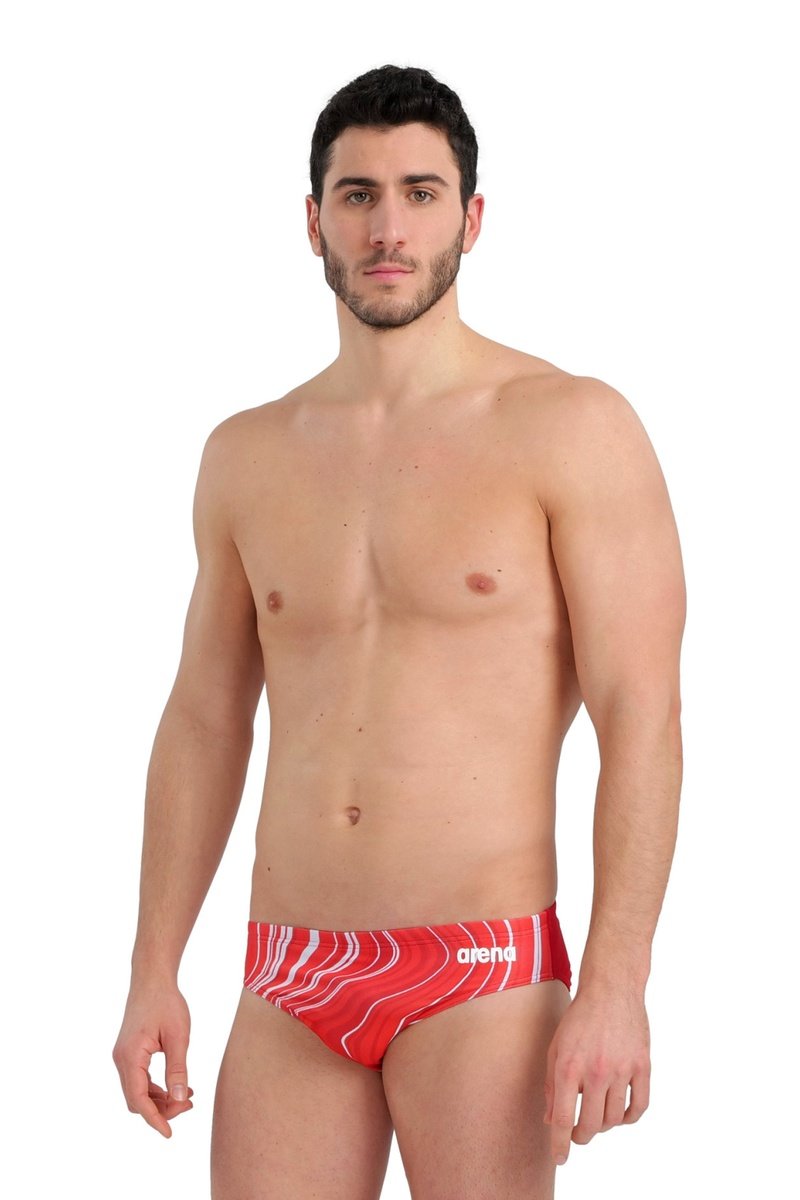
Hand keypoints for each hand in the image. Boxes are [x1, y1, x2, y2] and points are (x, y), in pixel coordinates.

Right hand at [112, 982, 193, 1137]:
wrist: (152, 979)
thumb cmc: (166, 1003)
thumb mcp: (178, 1037)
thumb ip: (178, 1070)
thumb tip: (180, 1100)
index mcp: (130, 1057)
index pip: (138, 1099)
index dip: (154, 1119)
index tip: (169, 1134)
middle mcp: (121, 1060)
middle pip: (136, 1099)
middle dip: (161, 1109)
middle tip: (189, 1105)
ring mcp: (123, 1057)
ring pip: (137, 1091)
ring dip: (159, 1100)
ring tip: (188, 1098)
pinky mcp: (128, 1053)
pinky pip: (139, 1080)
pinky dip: (156, 1088)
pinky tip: (177, 1088)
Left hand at [543, 986, 649, 1166]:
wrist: (611, 989)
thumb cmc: (579, 1018)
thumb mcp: (556, 1047)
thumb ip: (551, 1084)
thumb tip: (551, 1119)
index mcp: (568, 1066)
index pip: (562, 1118)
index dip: (560, 1144)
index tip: (559, 1158)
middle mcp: (595, 1071)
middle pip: (590, 1125)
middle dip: (581, 1137)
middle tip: (578, 1134)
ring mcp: (621, 1069)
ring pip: (613, 1119)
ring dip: (603, 1126)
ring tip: (596, 1117)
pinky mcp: (642, 1066)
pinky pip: (639, 1107)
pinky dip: (629, 1118)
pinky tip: (620, 1113)